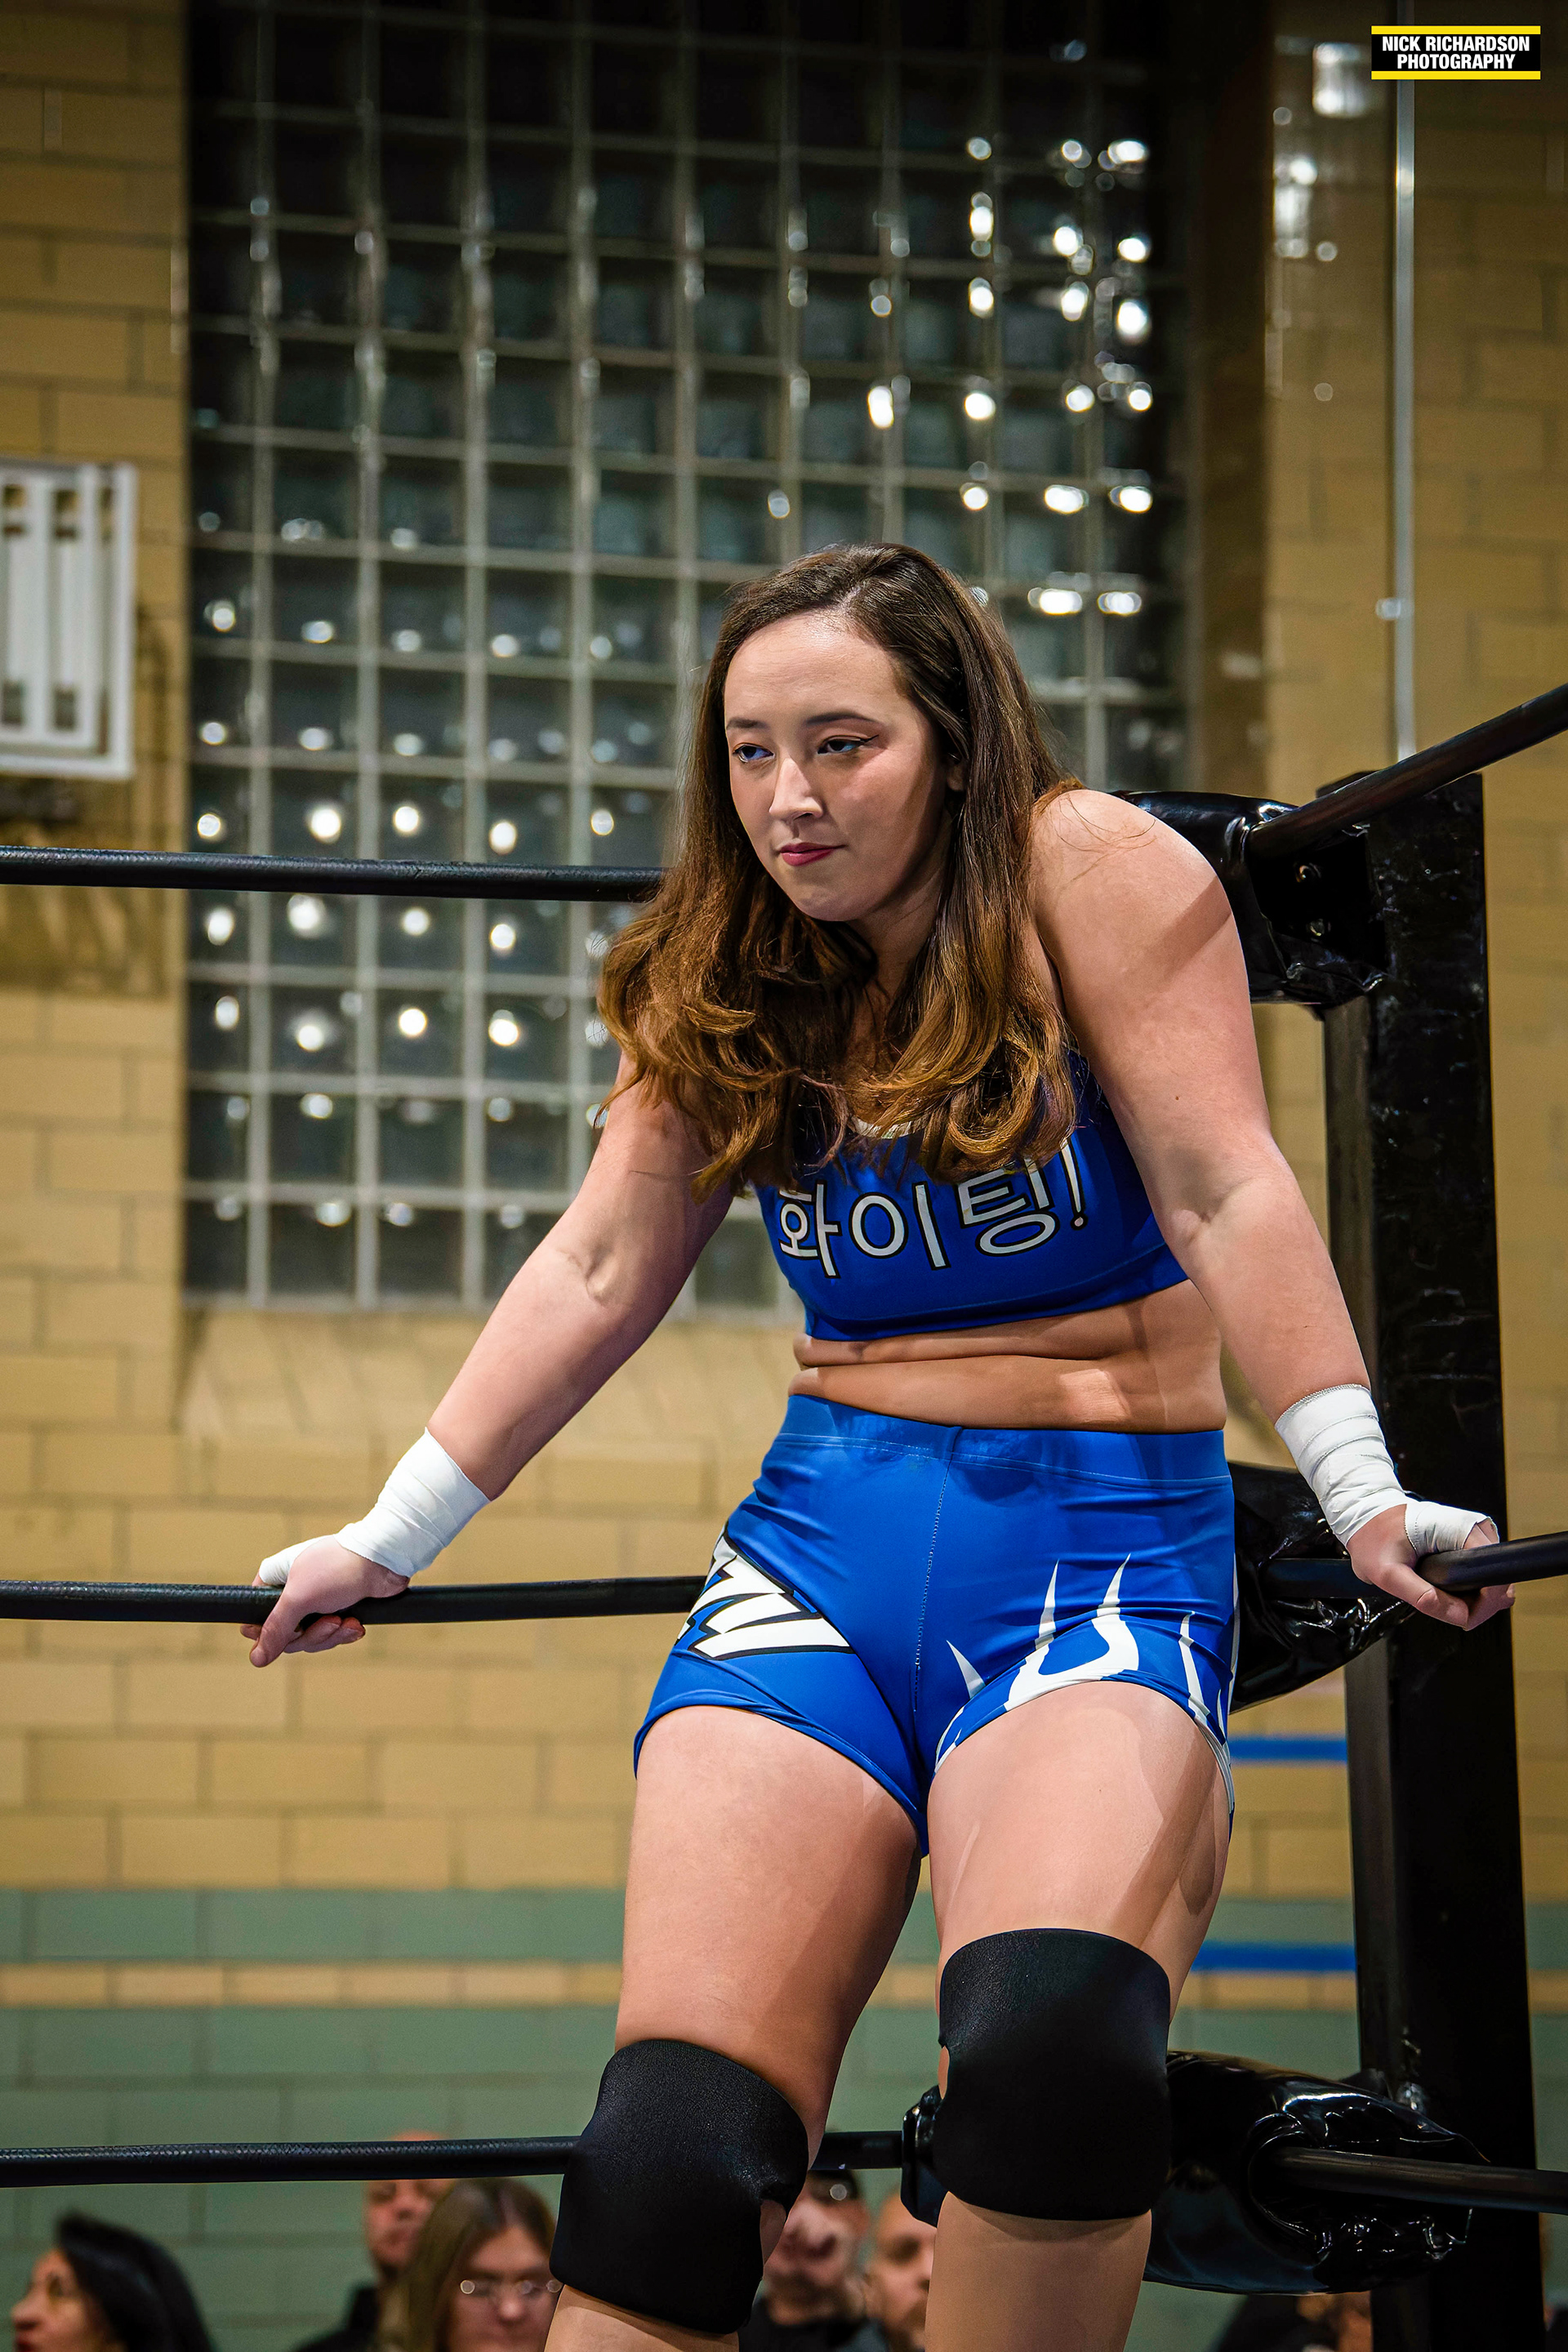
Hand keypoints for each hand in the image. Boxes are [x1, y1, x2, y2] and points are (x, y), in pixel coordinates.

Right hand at [242, 1537, 409, 1666]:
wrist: (383, 1559)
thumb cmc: (338, 1568)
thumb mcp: (299, 1598)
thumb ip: (276, 1628)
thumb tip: (256, 1659)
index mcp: (274, 1580)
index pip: (256, 1619)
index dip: (269, 1633)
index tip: (290, 1631)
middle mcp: (292, 1592)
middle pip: (286, 1635)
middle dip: (311, 1635)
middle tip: (330, 1621)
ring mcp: (315, 1602)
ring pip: (309, 1638)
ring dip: (331, 1634)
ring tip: (346, 1620)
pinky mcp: (337, 1609)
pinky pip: (331, 1635)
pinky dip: (344, 1633)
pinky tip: (356, 1624)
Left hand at [1347, 1503, 1511, 1632]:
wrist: (1366, 1516)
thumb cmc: (1374, 1536)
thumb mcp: (1388, 1572)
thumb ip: (1421, 1595)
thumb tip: (1458, 1615)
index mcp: (1462, 1529)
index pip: (1496, 1576)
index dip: (1484, 1604)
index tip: (1464, 1617)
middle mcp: (1475, 1528)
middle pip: (1497, 1581)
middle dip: (1477, 1605)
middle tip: (1447, 1611)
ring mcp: (1473, 1535)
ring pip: (1490, 1580)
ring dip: (1471, 1598)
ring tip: (1440, 1597)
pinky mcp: (1467, 1542)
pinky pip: (1479, 1574)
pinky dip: (1467, 1588)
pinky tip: (1445, 1589)